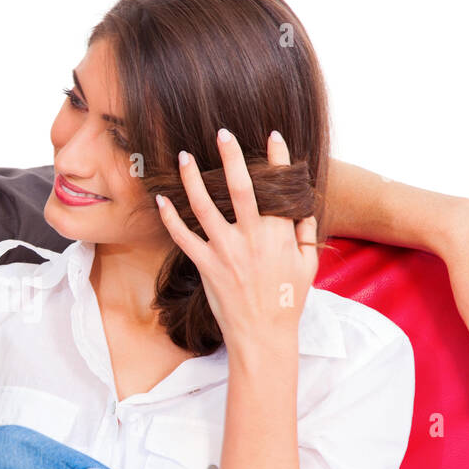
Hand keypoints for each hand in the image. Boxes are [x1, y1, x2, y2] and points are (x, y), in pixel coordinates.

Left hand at [155, 128, 317, 356]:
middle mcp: (252, 237)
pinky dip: (170, 218)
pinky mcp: (206, 265)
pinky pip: (183, 237)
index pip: (279, 188)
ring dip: (193, 179)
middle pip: (241, 187)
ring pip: (205, 206)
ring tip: (184, 156)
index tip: (273, 135)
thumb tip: (303, 206)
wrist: (263, 336)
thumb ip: (304, 233)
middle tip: (222, 132)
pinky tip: (161, 200)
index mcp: (280, 234)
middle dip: (231, 156)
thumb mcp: (308, 266)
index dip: (278, 158)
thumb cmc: (288, 302)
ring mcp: (226, 251)